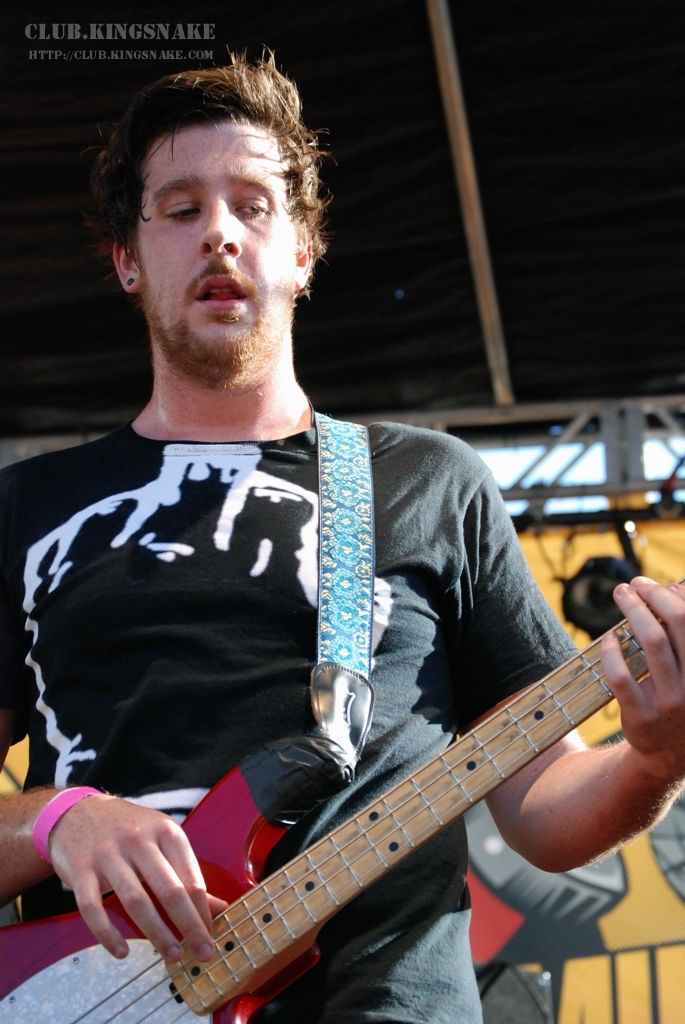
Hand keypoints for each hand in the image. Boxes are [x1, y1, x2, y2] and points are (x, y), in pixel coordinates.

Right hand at [48, 794, 226, 961]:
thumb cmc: (127, 829)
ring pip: (135, 900)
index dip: (203, 911)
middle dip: (188, 926)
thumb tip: (218, 907)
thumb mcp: (162, 838)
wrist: (77, 811)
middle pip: (169, 890)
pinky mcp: (80, 869)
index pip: (190, 877)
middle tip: (202, 953)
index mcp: (165, 831)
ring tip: (172, 955)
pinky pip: (93, 908)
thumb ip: (187, 873)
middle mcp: (138, 840)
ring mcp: (107, 854)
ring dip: (156, 933)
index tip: (210, 935)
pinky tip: (122, 951)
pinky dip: (108, 933)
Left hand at [601, 576, 684, 783]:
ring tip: (621, 596)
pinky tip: (609, 637)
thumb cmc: (679, 700)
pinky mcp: (641, 716)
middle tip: (634, 584)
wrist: (667, 755)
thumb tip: (673, 591)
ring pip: (652, 643)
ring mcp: (670, 703)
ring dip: (633, 611)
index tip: (657, 584)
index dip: (676, 596)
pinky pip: (621, 676)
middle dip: (653, 596)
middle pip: (676, 625)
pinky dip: (612, 651)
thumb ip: (682, 639)